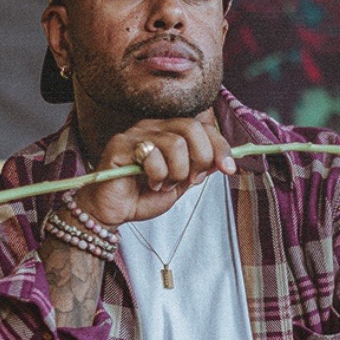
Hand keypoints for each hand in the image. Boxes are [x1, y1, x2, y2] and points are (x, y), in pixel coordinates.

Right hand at [75, 110, 235, 227]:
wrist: (110, 212)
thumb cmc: (141, 196)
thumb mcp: (180, 184)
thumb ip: (198, 169)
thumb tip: (220, 160)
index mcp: (168, 132)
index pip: (202, 127)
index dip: (220, 147)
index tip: (229, 168)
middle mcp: (152, 127)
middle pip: (192, 128)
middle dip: (200, 158)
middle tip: (188, 179)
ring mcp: (135, 134)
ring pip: (176, 143)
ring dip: (176, 172)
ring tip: (163, 184)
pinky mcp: (120, 145)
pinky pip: (153, 156)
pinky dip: (157, 175)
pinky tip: (148, 183)